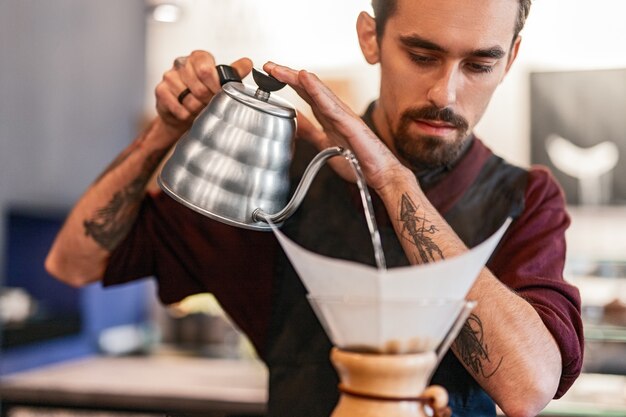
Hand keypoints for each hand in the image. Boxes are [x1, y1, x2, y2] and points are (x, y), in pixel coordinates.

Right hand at [155, 51, 252, 138]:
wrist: (183, 112)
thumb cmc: (203, 93)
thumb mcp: (221, 81)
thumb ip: (235, 72)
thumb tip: (248, 63)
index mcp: (198, 57)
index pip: (206, 69)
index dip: (214, 85)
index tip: (219, 94)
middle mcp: (182, 63)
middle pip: (199, 86)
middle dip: (208, 100)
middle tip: (210, 104)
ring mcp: (169, 76)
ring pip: (188, 98)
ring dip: (197, 108)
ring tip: (199, 109)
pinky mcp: (161, 90)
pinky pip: (178, 107)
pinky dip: (186, 114)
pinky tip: (188, 113)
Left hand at [263, 62, 407, 192]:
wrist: (380, 175)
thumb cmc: (358, 161)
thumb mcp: (324, 144)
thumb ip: (310, 132)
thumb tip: (292, 123)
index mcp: (329, 117)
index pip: (306, 95)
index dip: (289, 83)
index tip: (270, 74)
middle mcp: (336, 112)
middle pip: (310, 89)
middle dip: (289, 76)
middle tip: (268, 65)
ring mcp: (344, 115)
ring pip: (318, 92)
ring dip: (298, 78)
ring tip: (281, 69)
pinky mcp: (350, 124)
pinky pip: (331, 105)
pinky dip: (317, 91)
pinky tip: (305, 79)